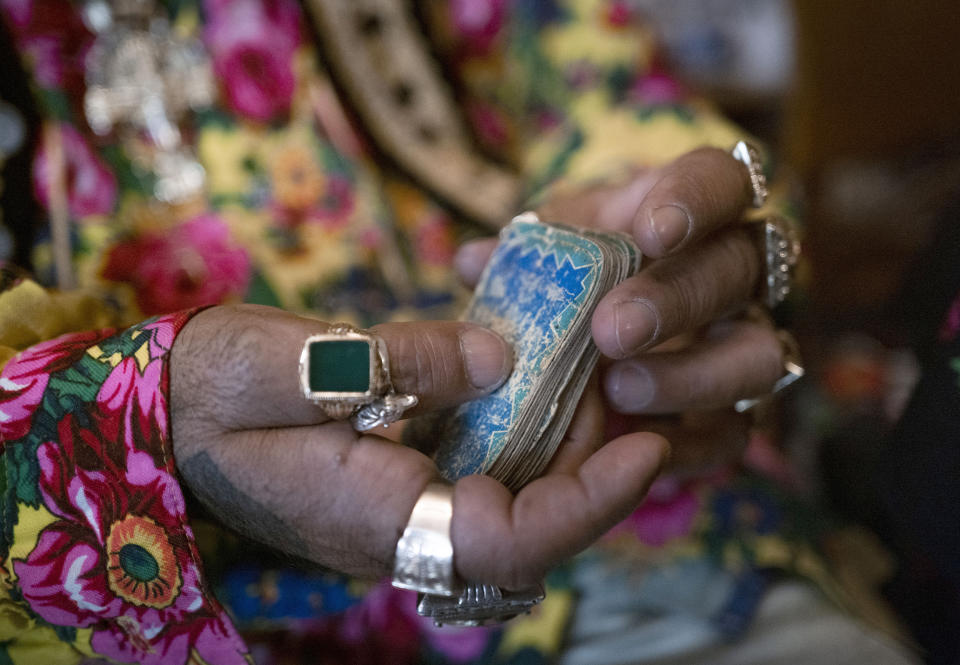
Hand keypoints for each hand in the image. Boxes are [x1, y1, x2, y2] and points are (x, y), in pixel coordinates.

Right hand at [170, 305, 666, 587]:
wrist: (162, 411)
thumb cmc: (202, 393)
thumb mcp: (283, 362)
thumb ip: (390, 362)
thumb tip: (500, 357)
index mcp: (375, 517)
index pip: (507, 540)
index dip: (587, 502)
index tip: (647, 446)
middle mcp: (404, 524)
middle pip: (531, 518)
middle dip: (589, 457)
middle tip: (623, 381)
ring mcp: (406, 500)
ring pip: (513, 489)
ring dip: (563, 436)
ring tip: (595, 367)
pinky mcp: (403, 469)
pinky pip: (480, 459)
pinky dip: (518, 418)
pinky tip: (536, 365)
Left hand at [456, 147, 787, 467]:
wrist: (594, 356)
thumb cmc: (572, 285)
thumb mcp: (548, 259)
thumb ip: (521, 258)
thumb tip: (476, 263)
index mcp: (692, 213)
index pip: (724, 179)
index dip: (698, 200)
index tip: (652, 232)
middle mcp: (736, 274)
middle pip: (742, 268)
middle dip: (678, 298)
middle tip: (612, 330)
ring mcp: (744, 344)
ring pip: (757, 354)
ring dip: (691, 375)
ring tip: (617, 390)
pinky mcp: (735, 413)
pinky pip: (734, 431)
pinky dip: (686, 443)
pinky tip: (633, 443)